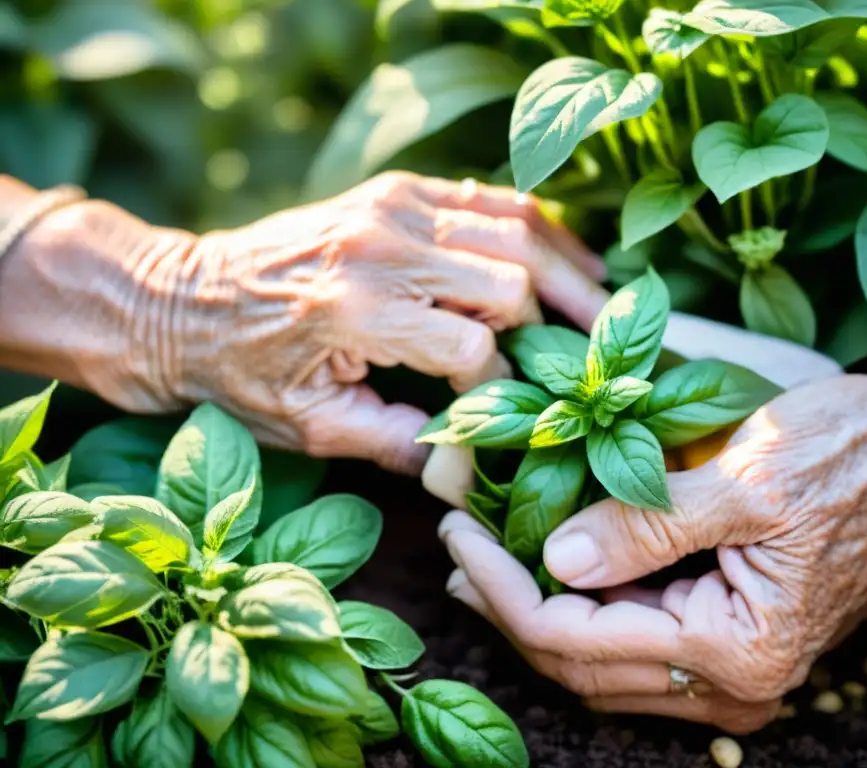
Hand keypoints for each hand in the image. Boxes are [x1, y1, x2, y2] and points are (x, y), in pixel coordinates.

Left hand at [0, 173, 606, 472]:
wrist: (182, 301)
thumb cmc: (240, 374)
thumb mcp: (310, 428)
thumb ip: (396, 446)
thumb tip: (471, 470)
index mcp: (357, 313)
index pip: (473, 350)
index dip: (505, 388)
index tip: (515, 411)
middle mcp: (382, 248)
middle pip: (513, 278)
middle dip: (556, 326)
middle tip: (587, 361)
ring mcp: (392, 206)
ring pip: (515, 227)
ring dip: (567, 268)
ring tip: (603, 306)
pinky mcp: (397, 190)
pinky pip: (490, 197)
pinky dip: (538, 226)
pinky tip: (568, 256)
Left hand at [439, 373, 866, 732]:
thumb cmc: (854, 460)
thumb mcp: (747, 481)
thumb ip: (648, 526)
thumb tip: (557, 558)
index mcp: (733, 650)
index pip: (574, 638)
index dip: (502, 587)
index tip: (455, 531)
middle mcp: (730, 681)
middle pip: (577, 663)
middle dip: (504, 602)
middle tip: (452, 545)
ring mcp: (732, 669)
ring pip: (598, 662)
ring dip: (535, 609)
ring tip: (479, 559)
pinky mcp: (733, 641)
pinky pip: (634, 643)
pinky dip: (581, 607)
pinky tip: (550, 568)